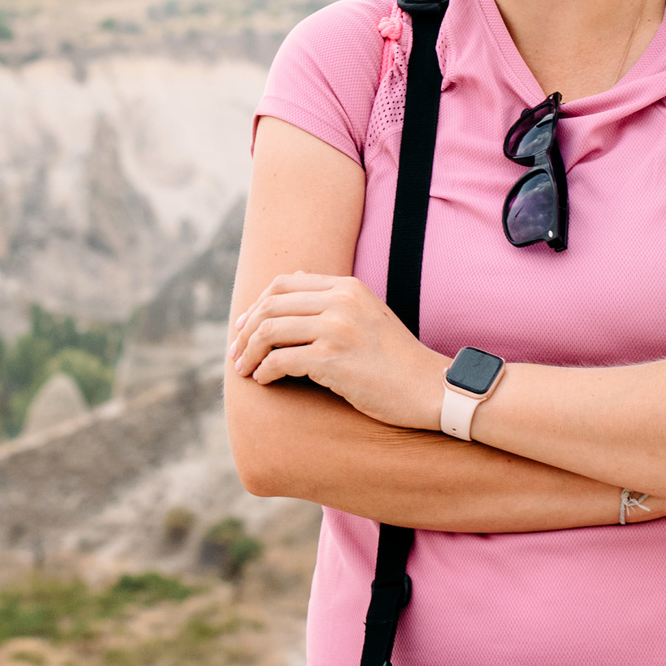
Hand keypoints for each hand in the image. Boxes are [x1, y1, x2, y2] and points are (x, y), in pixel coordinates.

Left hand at [229, 271, 445, 430]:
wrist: (430, 389)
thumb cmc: (397, 359)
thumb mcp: (369, 314)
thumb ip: (335, 297)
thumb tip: (297, 277)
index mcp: (348, 287)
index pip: (284, 283)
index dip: (258, 304)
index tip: (244, 326)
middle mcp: (341, 301)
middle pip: (271, 305)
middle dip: (246, 330)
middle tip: (235, 351)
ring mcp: (336, 329)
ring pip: (270, 331)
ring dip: (249, 352)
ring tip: (243, 369)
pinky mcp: (332, 360)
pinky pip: (280, 361)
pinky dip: (264, 372)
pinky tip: (263, 381)